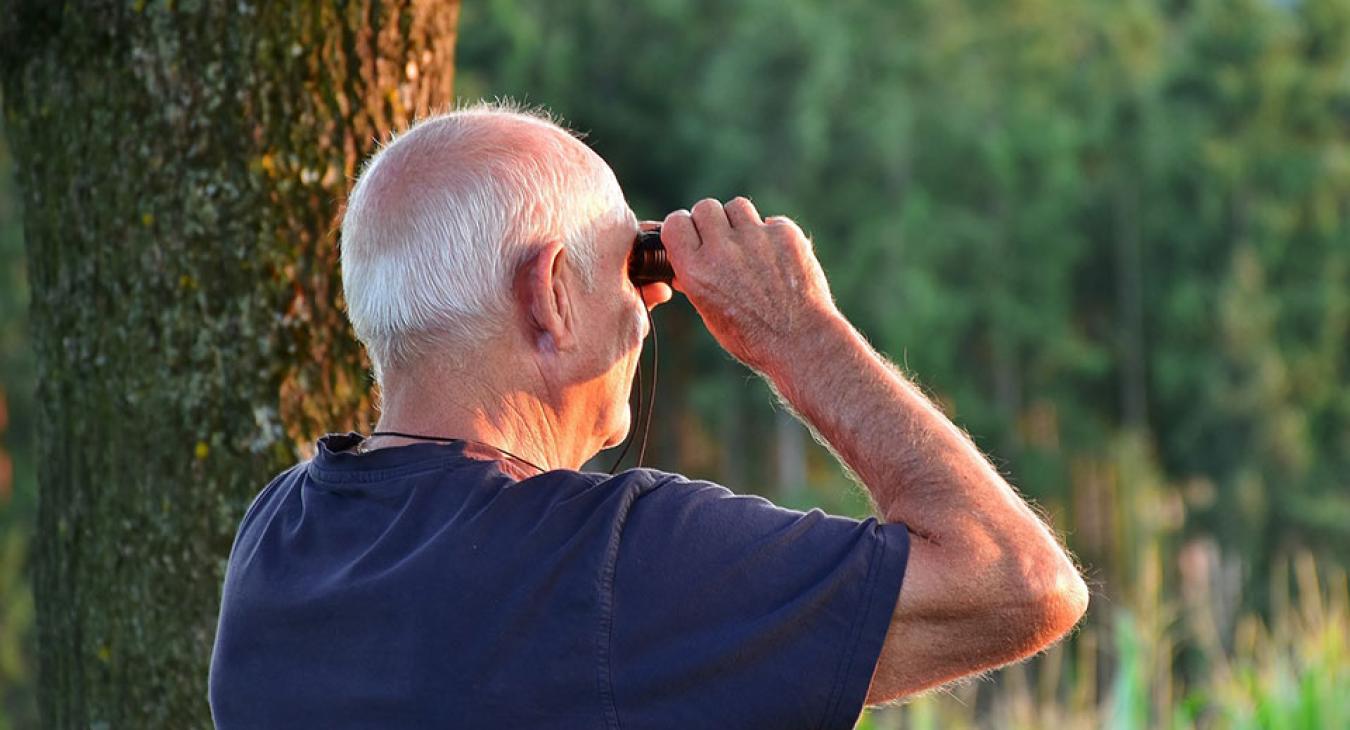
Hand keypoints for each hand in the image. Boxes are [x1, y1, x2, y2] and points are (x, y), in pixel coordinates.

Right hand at [661, 198, 838, 371]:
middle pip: (705, 207)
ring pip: (737, 206)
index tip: (692, 235)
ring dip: (740, 223)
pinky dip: (772, 236)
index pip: (675, 223)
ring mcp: (756, 238)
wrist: (801, 342)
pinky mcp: (785, 234)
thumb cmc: (752, 337)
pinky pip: (771, 222)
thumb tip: (682, 271)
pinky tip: (778, 259)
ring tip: (750, 248)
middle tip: (723, 241)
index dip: (684, 227)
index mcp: (696, 271)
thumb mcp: (711, 316)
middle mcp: (722, 250)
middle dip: (711, 221)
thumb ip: (694, 285)